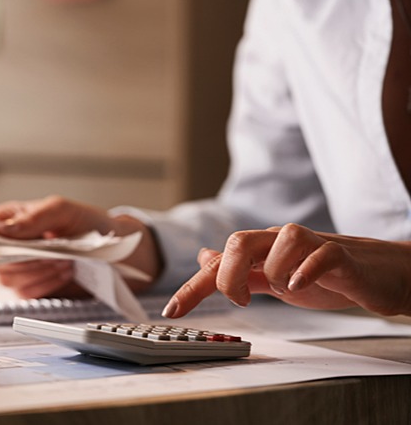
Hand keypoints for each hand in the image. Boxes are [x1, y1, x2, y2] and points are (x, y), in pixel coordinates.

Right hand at [0, 195, 161, 297]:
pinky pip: (26, 293)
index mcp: (11, 219)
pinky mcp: (32, 287)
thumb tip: (3, 230)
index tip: (9, 244)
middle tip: (52, 252)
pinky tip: (64, 272)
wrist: (115, 249)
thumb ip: (34, 217)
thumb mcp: (63, 210)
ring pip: (9, 279)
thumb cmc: (88, 223)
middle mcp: (11, 244)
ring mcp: (20, 268)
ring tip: (64, 260)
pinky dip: (46, 284)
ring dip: (39, 272)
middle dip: (26, 259)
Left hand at [162, 223, 410, 317]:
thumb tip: (203, 257)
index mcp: (262, 250)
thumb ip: (239, 269)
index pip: (219, 262)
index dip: (193, 286)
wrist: (378, 274)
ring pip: (281, 240)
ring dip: (275, 272)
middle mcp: (281, 242)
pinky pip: (320, 253)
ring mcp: (312, 245)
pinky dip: (306, 269)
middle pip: (240, 241)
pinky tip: (300, 286)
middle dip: (229, 275)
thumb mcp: (272, 276)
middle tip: (241, 300)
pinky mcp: (341, 256)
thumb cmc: (324, 275)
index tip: (173, 311)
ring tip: (288, 288)